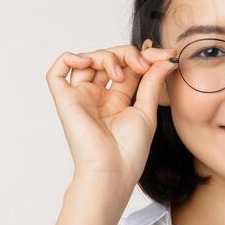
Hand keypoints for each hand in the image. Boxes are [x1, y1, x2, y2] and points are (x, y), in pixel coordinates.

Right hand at [45, 41, 177, 188]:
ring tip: (120, 73)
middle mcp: (97, 97)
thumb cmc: (129, 150)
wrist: (112, 170)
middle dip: (127, 54)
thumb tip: (165, 59)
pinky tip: (87, 61)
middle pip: (108, 59)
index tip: (167, 55)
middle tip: (143, 64)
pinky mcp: (65, 100)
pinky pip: (57, 72)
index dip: (145, 57)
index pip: (128, 67)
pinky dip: (69, 58)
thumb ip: (152, 82)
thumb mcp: (146, 110)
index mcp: (117, 100)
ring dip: (106, 56)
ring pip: (87, 60)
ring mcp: (81, 97)